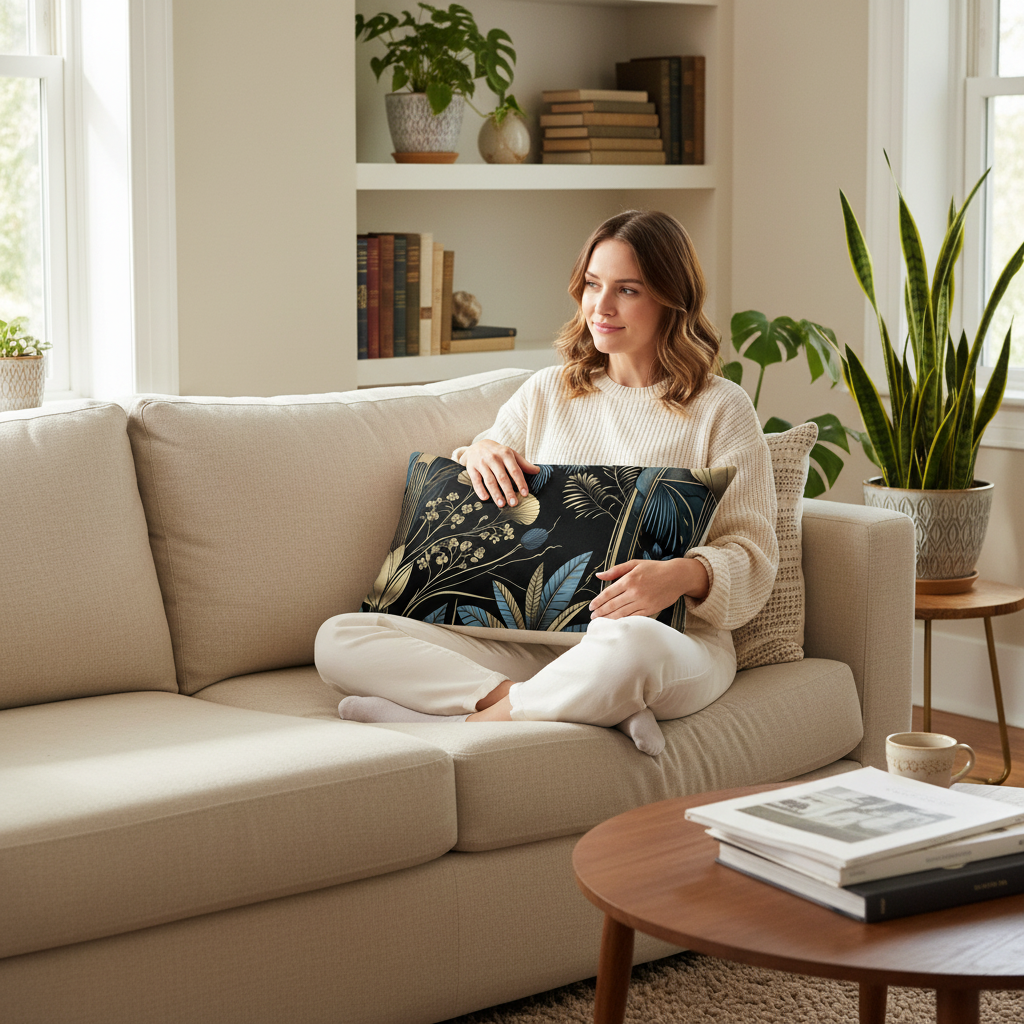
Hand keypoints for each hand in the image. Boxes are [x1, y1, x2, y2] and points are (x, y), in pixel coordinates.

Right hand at [461, 440, 539, 507]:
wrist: (476, 445)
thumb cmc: (497, 452)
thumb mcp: (510, 454)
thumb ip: (523, 464)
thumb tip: (537, 471)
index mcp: (506, 454)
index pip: (515, 470)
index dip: (520, 482)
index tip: (525, 494)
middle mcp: (494, 458)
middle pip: (502, 477)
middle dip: (508, 491)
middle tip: (514, 504)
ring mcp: (482, 463)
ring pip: (490, 480)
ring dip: (496, 493)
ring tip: (501, 504)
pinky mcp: (471, 468)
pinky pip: (476, 480)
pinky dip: (480, 490)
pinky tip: (485, 498)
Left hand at [590, 558, 708, 618]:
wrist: (677, 576)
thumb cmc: (655, 568)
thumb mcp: (634, 564)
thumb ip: (615, 570)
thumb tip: (599, 575)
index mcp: (629, 579)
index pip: (608, 593)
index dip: (598, 601)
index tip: (591, 606)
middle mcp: (634, 592)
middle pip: (612, 605)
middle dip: (600, 612)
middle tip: (592, 617)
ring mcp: (642, 602)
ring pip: (621, 613)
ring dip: (609, 618)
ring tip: (600, 621)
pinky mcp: (650, 610)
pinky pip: (633, 617)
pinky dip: (623, 621)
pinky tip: (616, 623)